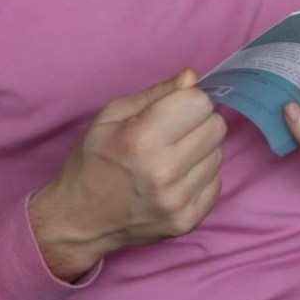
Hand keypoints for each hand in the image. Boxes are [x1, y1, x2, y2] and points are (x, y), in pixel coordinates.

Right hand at [28, 68, 225, 281]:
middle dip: (197, 122)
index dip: (187, 100)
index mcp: (142, 139)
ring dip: (200, 151)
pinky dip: (199, 177)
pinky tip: (176, 179)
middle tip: (173, 132)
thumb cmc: (93, 160)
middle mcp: (164, 172)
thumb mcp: (111, 115)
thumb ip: (156, 93)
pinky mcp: (187, 222)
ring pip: (218, 154)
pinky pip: (216, 183)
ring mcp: (177, 201)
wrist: (80, 220)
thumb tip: (192, 77)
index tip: (173, 109)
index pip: (200, 103)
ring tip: (171, 157)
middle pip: (216, 127)